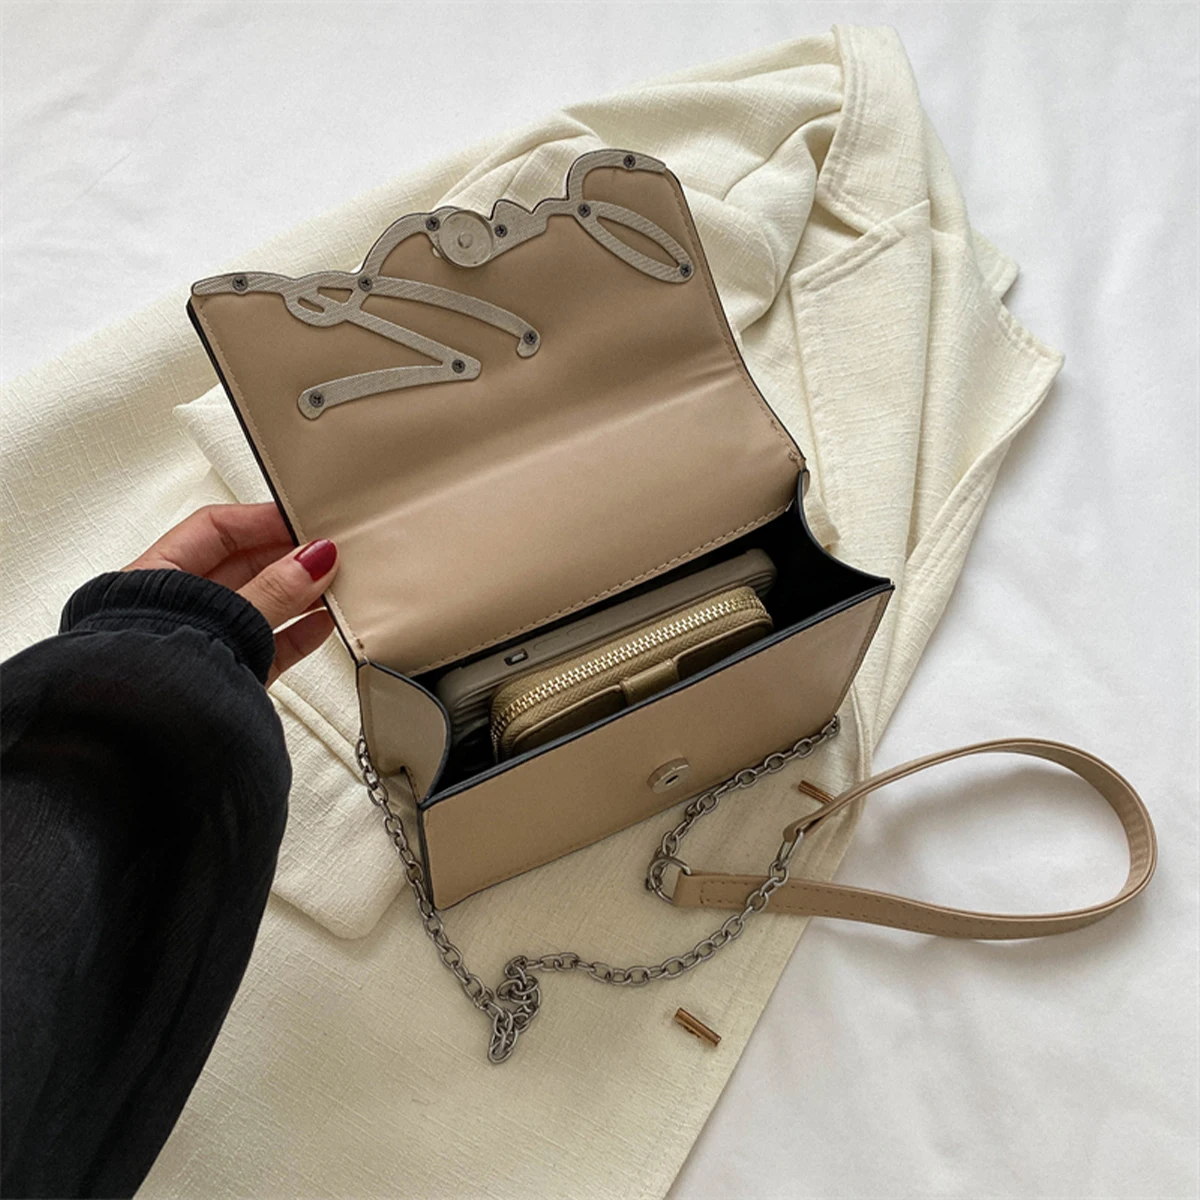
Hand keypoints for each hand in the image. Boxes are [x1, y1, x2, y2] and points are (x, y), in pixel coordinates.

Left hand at [124, 503, 338, 684]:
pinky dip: (299, 633)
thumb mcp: (224, 618)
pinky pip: (269, 646)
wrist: (138, 752)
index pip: (215, 530)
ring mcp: (202, 645)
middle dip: (288, 558)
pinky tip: (325, 622)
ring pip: (260, 608)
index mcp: (153, 580)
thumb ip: (274, 590)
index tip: (304, 518)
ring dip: (300, 594)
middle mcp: (176, 610)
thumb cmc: (148, 678)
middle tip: (331, 551)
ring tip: (337, 584)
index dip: (262, 520)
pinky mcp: (226, 679)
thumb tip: (312, 561)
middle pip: (243, 567)